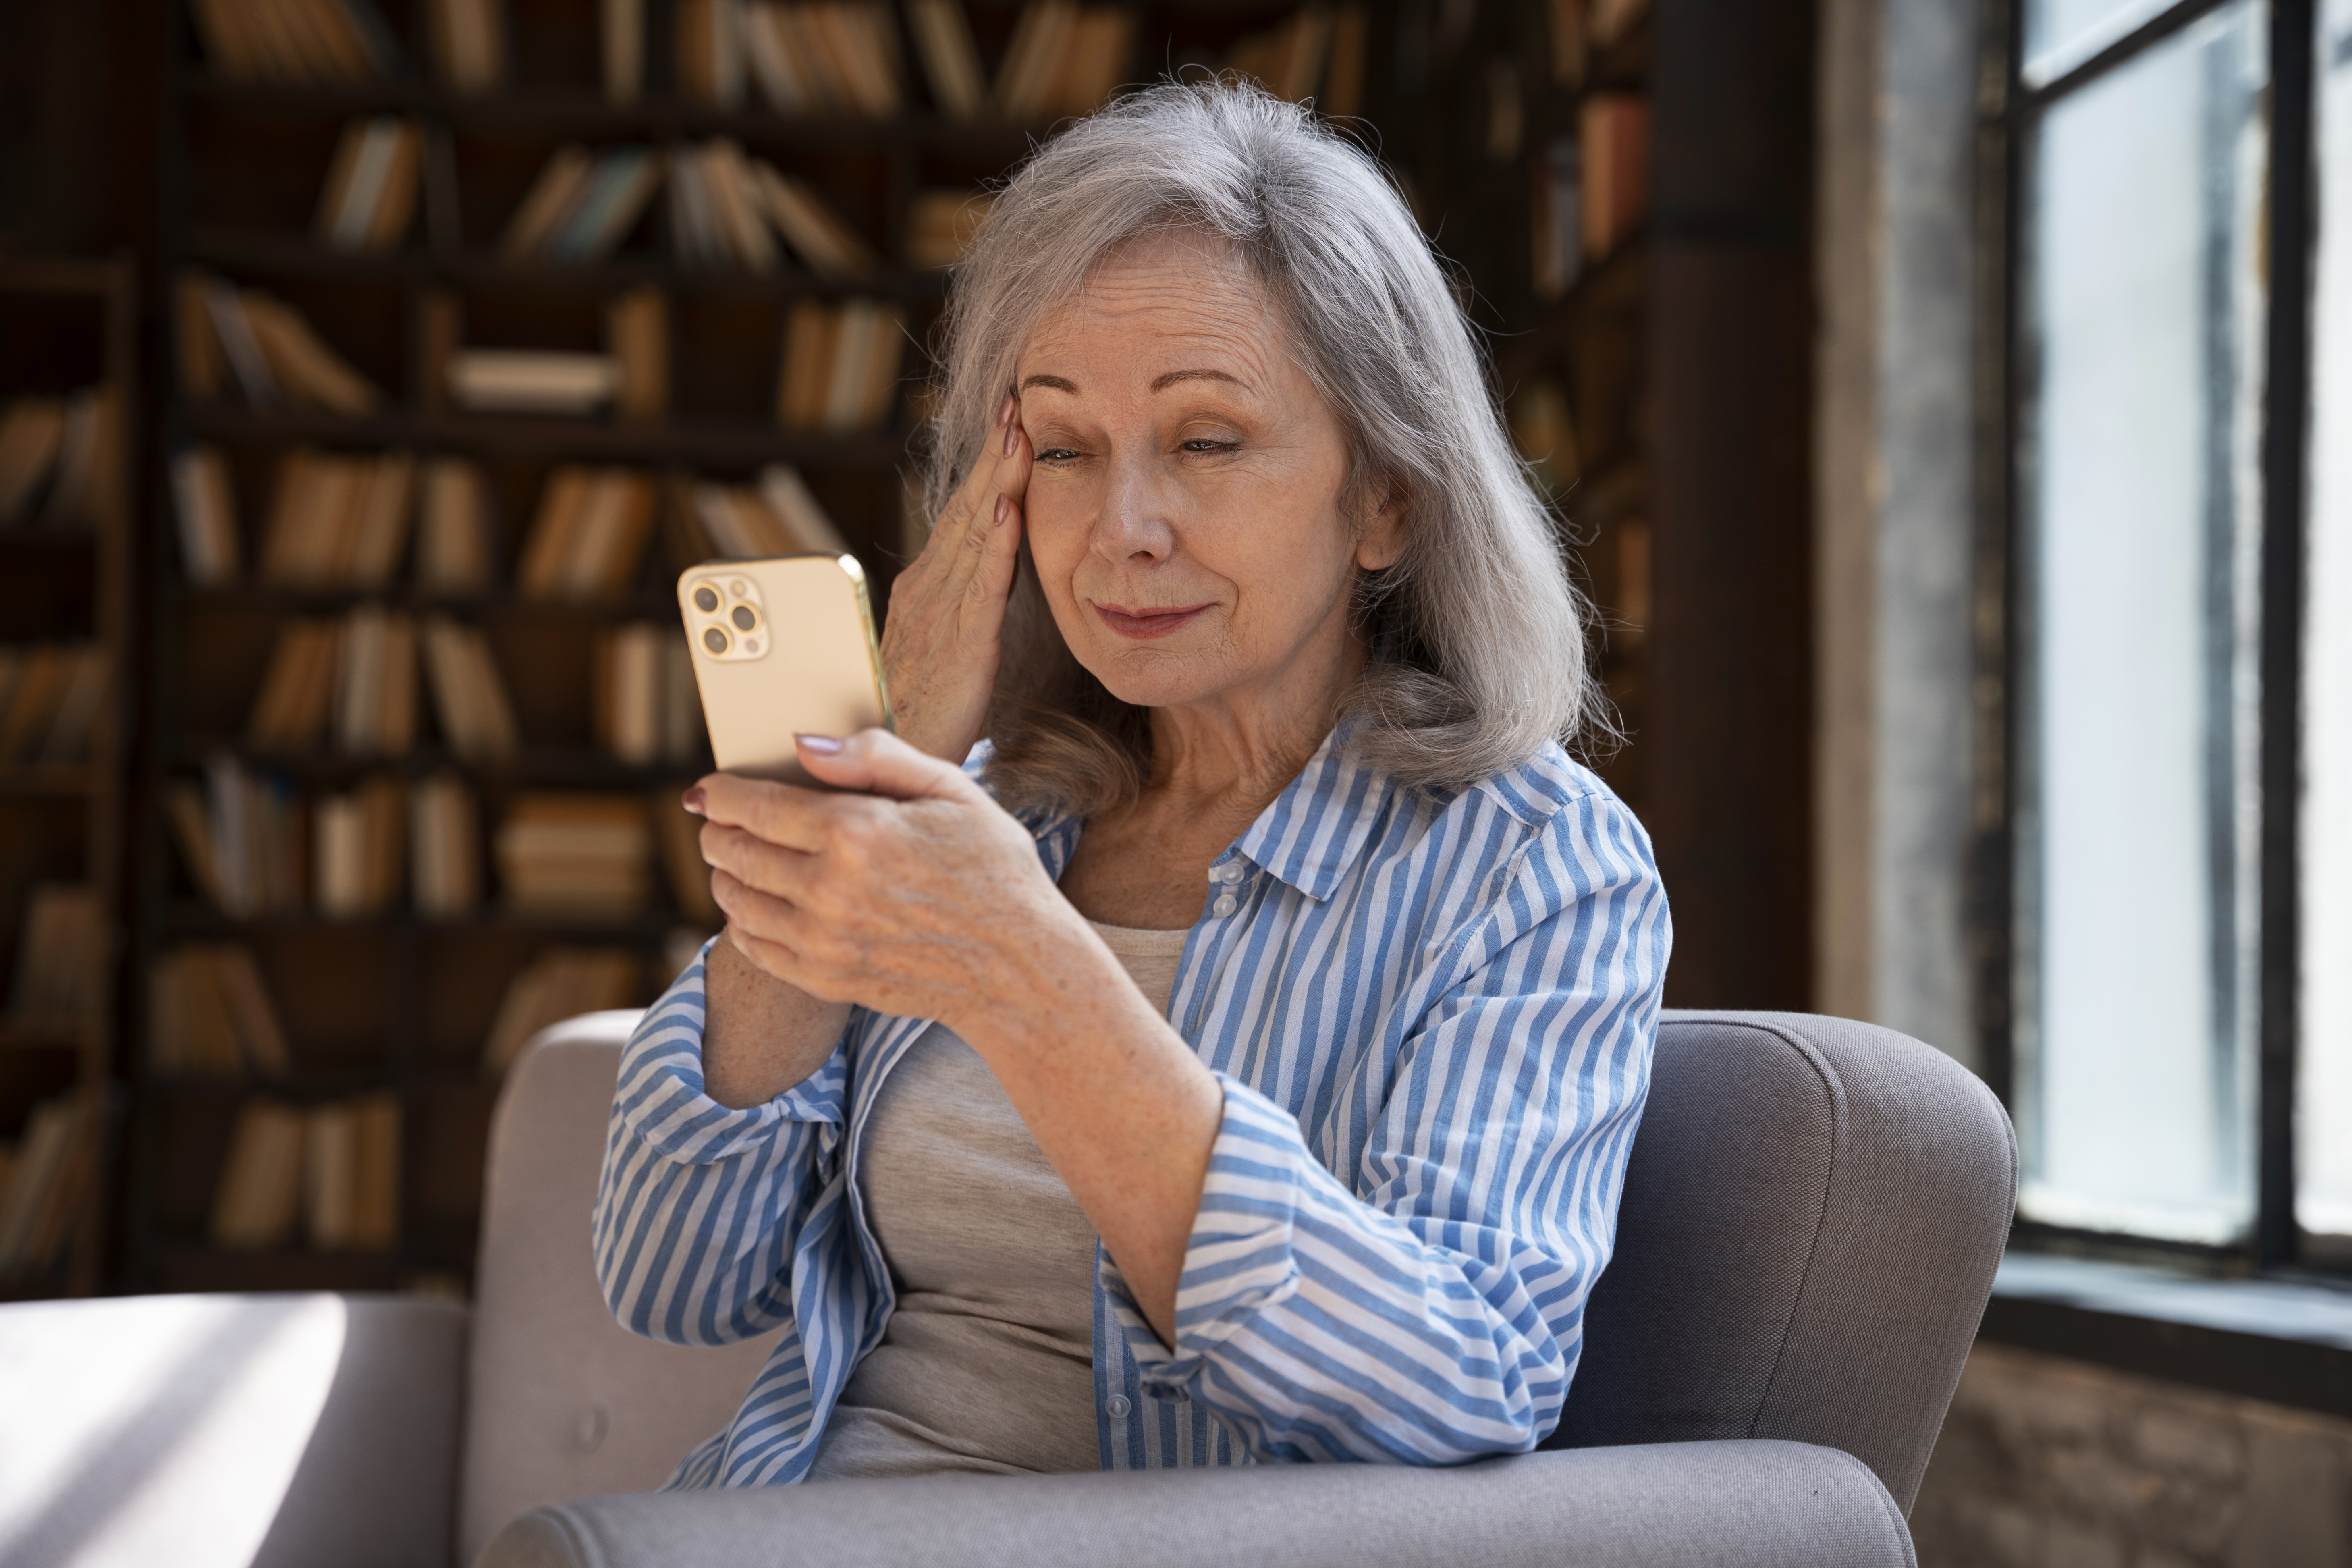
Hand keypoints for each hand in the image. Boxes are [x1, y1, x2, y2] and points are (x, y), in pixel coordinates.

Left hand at [694, 729, 1076, 1029]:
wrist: (1017, 966)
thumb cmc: (993, 868)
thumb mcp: (952, 791)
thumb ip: (876, 758)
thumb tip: (802, 746)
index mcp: (857, 832)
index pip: (754, 806)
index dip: (720, 794)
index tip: (709, 789)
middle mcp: (830, 889)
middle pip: (733, 852)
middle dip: (719, 830)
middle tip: (722, 822)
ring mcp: (824, 940)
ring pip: (735, 900)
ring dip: (726, 875)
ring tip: (738, 861)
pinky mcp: (825, 978)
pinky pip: (754, 947)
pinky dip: (743, 923)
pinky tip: (758, 908)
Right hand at [881, 394, 1032, 761]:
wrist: (891, 766)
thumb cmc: (913, 714)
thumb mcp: (937, 649)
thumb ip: (954, 609)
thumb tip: (979, 574)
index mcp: (924, 589)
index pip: (962, 516)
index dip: (986, 468)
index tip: (1008, 421)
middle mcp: (928, 591)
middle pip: (967, 510)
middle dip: (993, 454)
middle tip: (1015, 400)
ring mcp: (942, 614)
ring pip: (975, 534)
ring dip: (998, 480)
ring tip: (1018, 431)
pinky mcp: (963, 645)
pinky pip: (982, 585)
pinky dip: (995, 543)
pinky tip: (1009, 507)